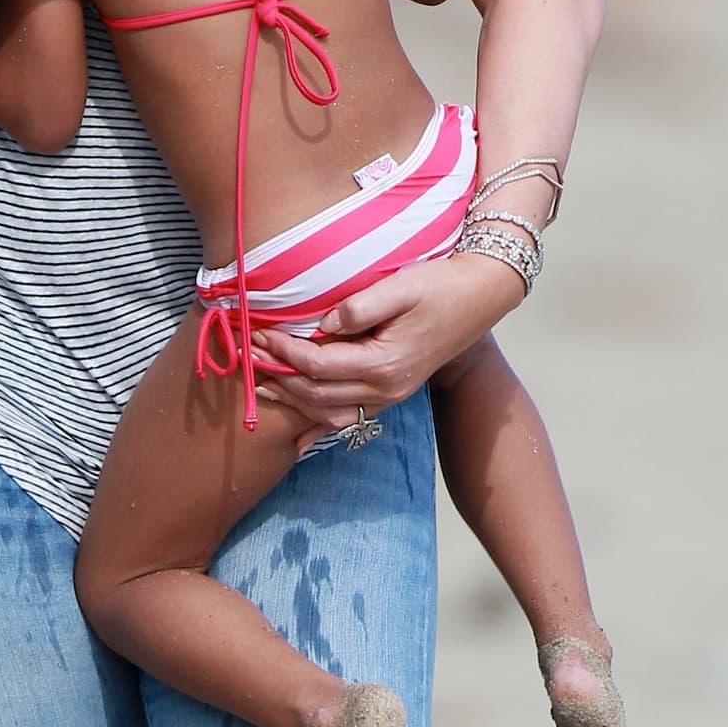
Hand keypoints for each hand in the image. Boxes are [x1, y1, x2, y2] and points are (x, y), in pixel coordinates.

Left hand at [254, 254, 522, 444]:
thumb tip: (322, 324)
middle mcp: (385, 389)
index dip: (284, 351)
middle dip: (278, 376)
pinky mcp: (392, 392)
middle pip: (316, 393)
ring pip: (328, 410)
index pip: (317, 364)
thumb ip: (358, 307)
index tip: (259, 333)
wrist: (480, 297)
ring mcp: (390, 396)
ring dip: (292, 400)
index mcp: (383, 363)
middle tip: (248, 355)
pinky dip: (319, 427)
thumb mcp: (399, 286)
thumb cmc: (439, 286)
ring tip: (259, 387)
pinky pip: (349, 419)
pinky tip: (296, 440)